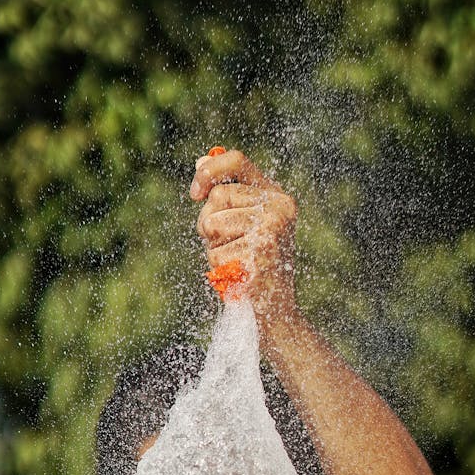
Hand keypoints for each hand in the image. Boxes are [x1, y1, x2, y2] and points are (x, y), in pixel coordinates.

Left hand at [190, 149, 297, 326]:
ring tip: (236, 263)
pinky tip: (240, 277)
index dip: (208, 172)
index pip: (236, 161)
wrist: (276, 313)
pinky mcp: (262, 252)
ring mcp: (273, 228)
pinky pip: (216, 253)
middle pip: (217, 197)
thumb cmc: (254, 269)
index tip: (194, 194)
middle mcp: (279, 206)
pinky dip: (220, 270)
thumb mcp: (242, 227)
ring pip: (213, 224)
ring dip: (214, 249)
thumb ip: (226, 196)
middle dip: (209, 225)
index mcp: (277, 196)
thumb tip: (200, 161)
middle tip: (227, 247)